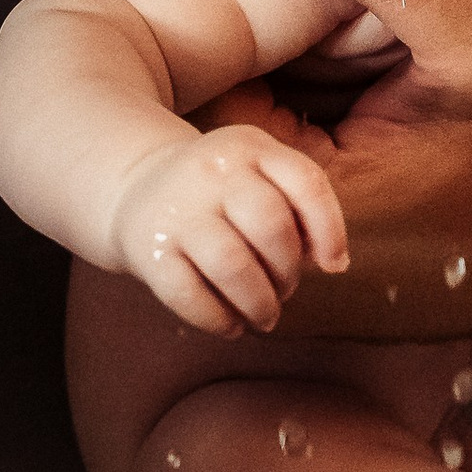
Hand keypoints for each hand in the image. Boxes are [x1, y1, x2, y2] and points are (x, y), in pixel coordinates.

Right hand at [109, 121, 348, 338]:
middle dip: (288, 271)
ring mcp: (177, 209)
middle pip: (270, 224)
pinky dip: (219, 320)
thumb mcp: (259, 175)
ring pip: (231, 264)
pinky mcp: (149, 249)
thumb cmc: (221, 194)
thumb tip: (332, 261)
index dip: (330, 230)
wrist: (137, 185)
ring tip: (264, 316)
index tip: (334, 266)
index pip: (306, 182)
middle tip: (285, 291)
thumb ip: (299, 208)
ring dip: (259, 302)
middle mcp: (212, 171)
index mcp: (250, 146)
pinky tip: (231, 326)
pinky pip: (189, 295)